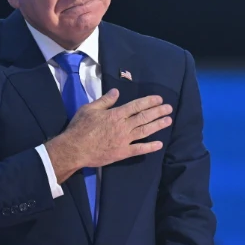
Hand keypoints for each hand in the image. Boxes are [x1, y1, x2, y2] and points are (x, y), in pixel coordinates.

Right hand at [45, 88, 171, 183]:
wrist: (75, 149)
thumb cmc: (80, 127)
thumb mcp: (89, 109)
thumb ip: (105, 100)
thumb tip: (116, 92)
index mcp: (115, 114)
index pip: (136, 106)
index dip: (149, 102)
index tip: (159, 99)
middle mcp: (123, 126)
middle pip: (144, 117)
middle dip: (158, 112)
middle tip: (169, 108)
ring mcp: (124, 140)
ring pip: (145, 131)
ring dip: (158, 125)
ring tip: (168, 121)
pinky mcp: (122, 153)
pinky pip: (139, 149)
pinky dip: (150, 147)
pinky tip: (159, 144)